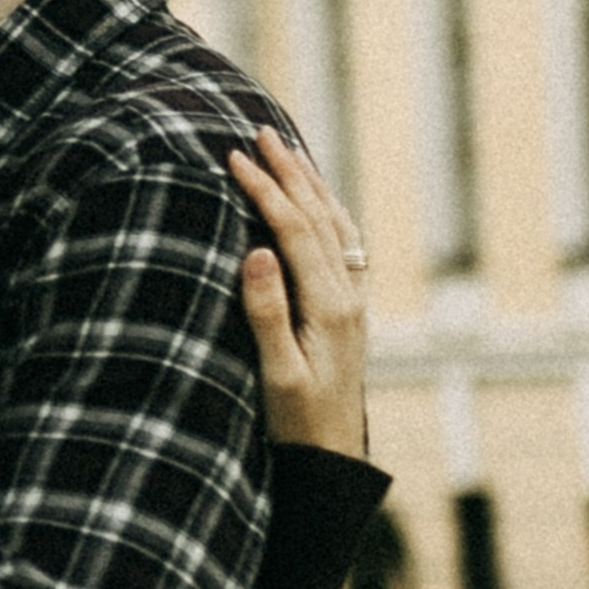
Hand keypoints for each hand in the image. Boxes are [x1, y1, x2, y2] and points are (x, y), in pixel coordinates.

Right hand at [228, 127, 367, 456]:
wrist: (334, 456)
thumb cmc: (297, 422)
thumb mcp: (276, 374)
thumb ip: (267, 313)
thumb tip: (256, 252)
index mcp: (328, 307)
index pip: (295, 231)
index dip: (265, 190)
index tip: (234, 157)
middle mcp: (348, 295)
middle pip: (319, 216)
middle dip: (288, 172)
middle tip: (259, 132)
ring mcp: (354, 300)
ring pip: (335, 224)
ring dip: (310, 183)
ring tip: (286, 150)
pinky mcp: (351, 308)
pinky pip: (343, 242)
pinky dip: (326, 209)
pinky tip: (315, 198)